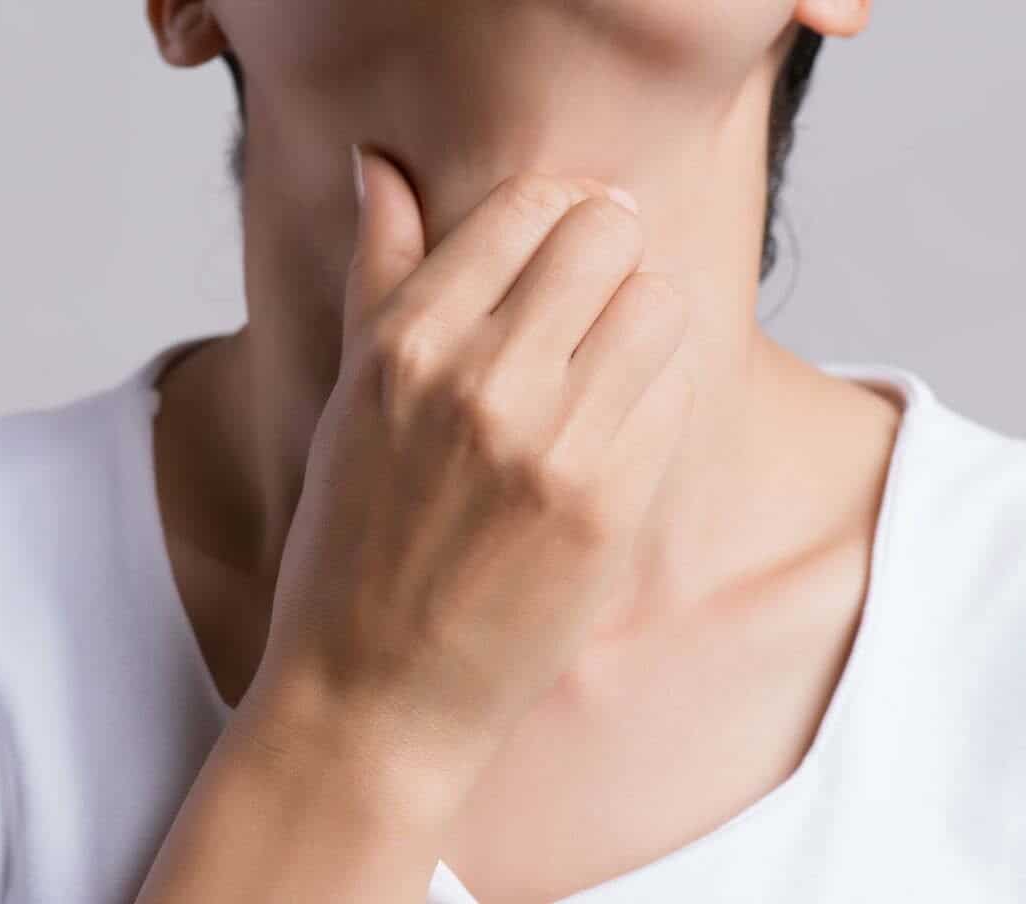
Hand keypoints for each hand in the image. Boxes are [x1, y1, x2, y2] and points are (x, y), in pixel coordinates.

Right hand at [246, 146, 694, 815]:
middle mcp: (480, 379)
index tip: (562, 246)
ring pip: (659, 303)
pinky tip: (614, 433)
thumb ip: (378, 269)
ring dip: (643, 323)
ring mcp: (551, 444)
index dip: (560, 212)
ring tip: (605, 368)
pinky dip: (656, 397)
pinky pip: (677, 392)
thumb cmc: (353, 542)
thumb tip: (380, 163)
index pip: (529, 204)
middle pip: (608, 234)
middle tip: (591, 300)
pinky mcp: (610, 506)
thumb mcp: (348, 396)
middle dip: (609, 255)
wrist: (376, 690)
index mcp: (405, 342)